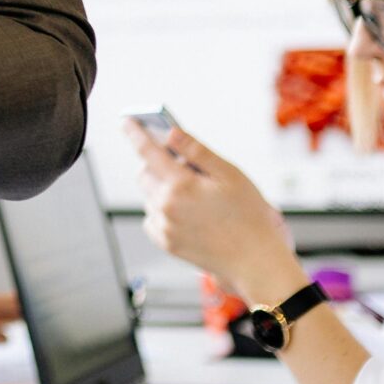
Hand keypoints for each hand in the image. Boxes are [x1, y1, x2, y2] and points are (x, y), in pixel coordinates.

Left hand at [120, 119, 304, 307]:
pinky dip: (163, 210)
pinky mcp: (166, 243)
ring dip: (162, 188)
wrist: (255, 262)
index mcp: (181, 185)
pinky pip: (153, 218)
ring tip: (194, 195)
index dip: (136, 133)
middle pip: (145, 173)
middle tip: (184, 167)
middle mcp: (166, 206)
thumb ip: (197, 151)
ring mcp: (164, 226)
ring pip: (149, 196)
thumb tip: (171, 133)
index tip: (127, 121)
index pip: (148, 151)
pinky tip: (188, 213)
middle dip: (157, 164)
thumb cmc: (248, 216)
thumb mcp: (229, 174)